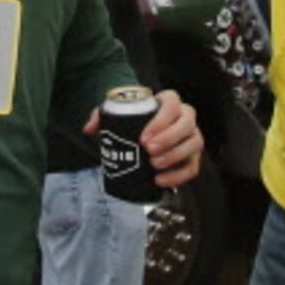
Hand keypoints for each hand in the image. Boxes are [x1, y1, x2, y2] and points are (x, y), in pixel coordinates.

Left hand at [80, 88, 202, 185]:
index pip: (172, 103)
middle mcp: (185, 117)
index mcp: (169, 102)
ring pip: (195, 143)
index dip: (161, 119)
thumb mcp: (117, 115)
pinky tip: (162, 181)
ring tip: (155, 166)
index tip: (143, 137)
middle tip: (148, 151)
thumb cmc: (134, 122)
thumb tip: (89, 129)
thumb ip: (101, 116)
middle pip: (187, 123)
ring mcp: (192, 137)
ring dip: (176, 155)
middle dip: (169, 138)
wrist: (144, 136)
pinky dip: (179, 175)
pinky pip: (193, 167)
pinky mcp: (192, 157)